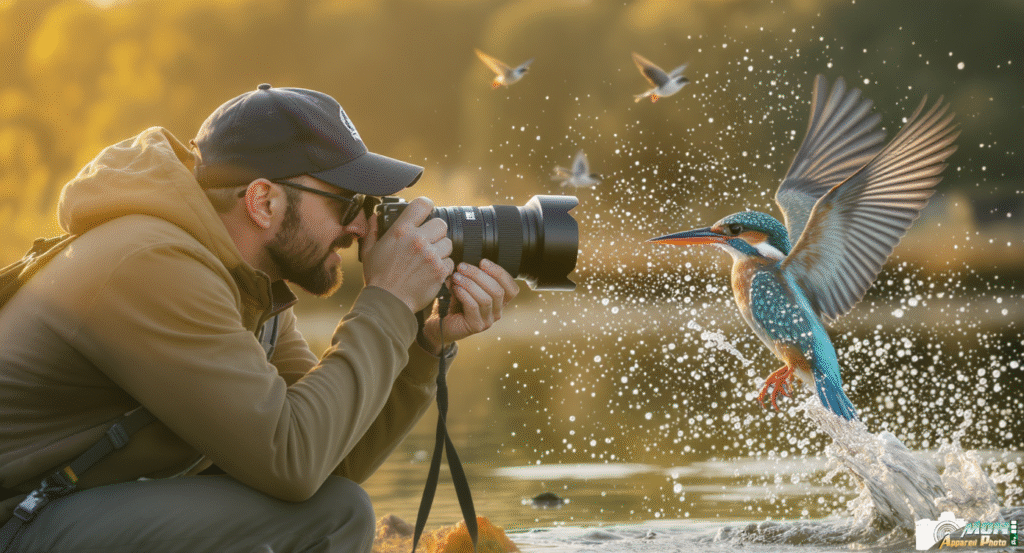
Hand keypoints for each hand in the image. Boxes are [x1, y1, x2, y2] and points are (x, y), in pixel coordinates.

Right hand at [360, 197, 453, 312]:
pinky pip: (450, 261)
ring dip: (441, 249)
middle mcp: (418, 240)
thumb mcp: (369, 251)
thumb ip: (373, 231)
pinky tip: (432, 270)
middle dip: (436, 231)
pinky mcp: (440, 271)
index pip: (422, 204)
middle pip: (441, 224)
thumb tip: (374, 217)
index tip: (426, 212)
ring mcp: (431, 256)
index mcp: (401, 231)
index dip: (427, 206)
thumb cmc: (378, 277)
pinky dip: (444, 266)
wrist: (388, 302)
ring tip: (429, 258)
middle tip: (429, 240)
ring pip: (448, 243)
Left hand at [419, 258, 519, 354]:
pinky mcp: (476, 326)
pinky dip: (465, 294)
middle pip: (498, 291)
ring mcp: (488, 321)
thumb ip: (471, 276)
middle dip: (479, 275)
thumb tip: (467, 262)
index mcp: (500, 301)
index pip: (512, 288)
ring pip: (486, 299)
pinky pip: (474, 307)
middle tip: (462, 266)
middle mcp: (497, 312)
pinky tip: (456, 288)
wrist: (440, 323)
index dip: (500, 273)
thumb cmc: (454, 302)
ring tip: (456, 276)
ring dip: (470, 284)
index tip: (483, 261)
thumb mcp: (466, 286)